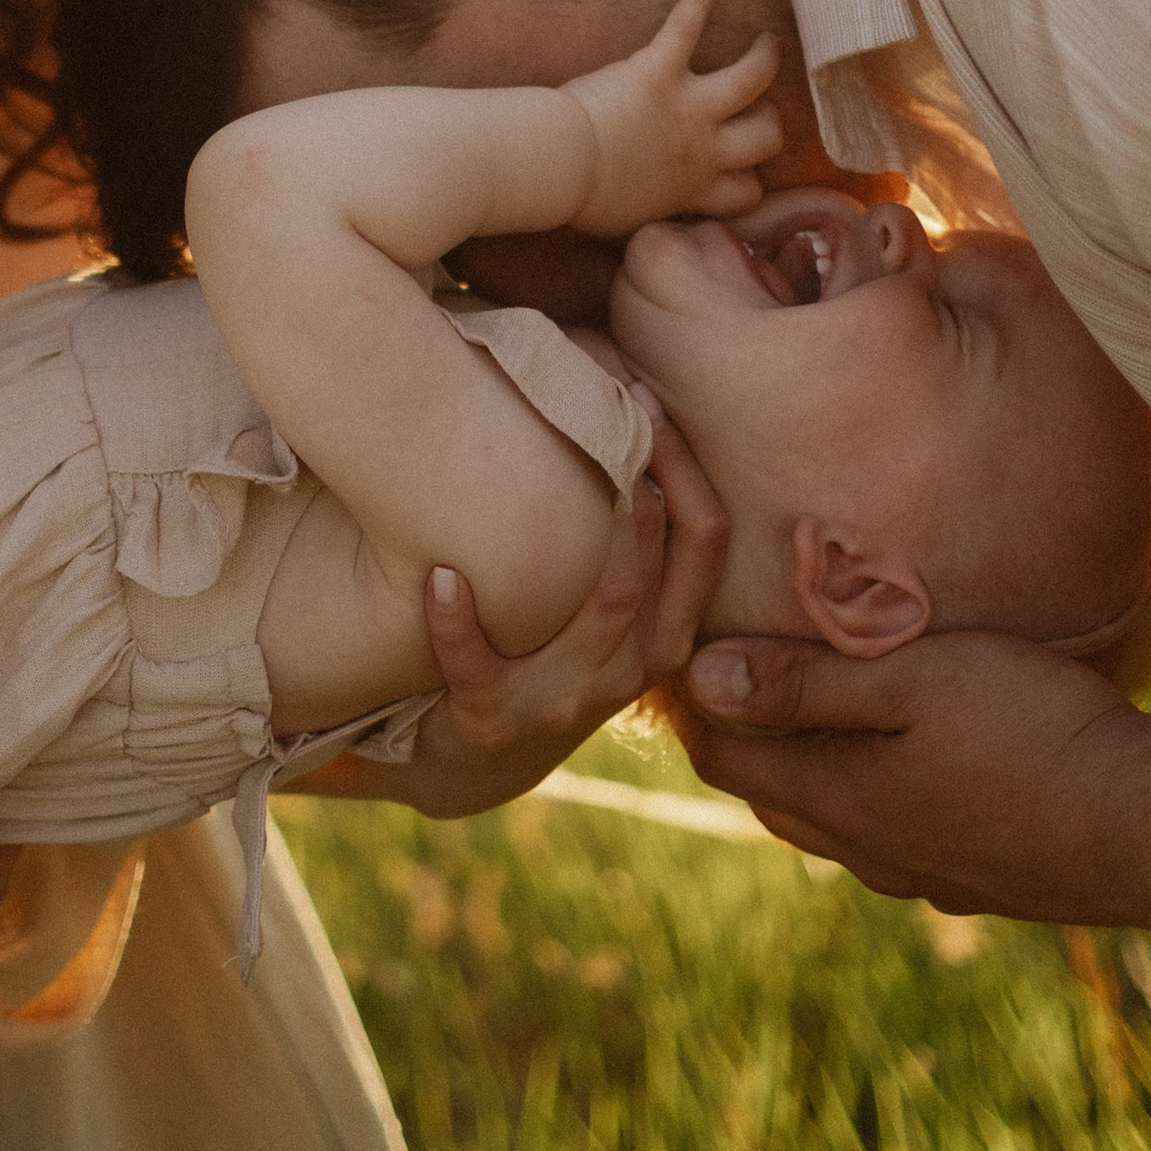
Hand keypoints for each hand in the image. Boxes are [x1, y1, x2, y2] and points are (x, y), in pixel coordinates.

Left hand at [354, 406, 730, 817]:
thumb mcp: (604, 607)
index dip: (688, 470)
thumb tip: (632, 397)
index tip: (654, 401)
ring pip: (602, 609)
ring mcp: (565, 700)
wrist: (480, 752)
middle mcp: (630, 670)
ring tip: (559, 471)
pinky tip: (443, 575)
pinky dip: (460, 622)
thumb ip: (631, 537)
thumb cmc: (547, 645)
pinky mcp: (494, 719)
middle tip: (616, 408)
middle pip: (657, 570)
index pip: (706, 543)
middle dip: (643, 484)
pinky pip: (481, 666)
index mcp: (665, 632)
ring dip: (588, 540)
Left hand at [562, 0, 780, 237]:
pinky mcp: (658, 70)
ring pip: (751, 79)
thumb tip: (654, 208)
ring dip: (764, 57)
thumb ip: (656, 209)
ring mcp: (687, 107)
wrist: (560, 167)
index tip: (744, 171)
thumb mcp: (631, 220)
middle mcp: (703, 149)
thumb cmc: (582, 198)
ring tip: (768, 43)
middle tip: (761, 108)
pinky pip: (685, 29)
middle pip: (765, 137)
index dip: (752, 182)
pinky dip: (697, 4)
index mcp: (694, 190)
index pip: (748, 193)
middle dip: (770, 123)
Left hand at [674, 631, 1139, 911]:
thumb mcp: (908, 681)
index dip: (699, 709)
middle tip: (742, 678)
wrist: (1150, 827)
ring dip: (817, 778)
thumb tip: (701, 682)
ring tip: (821, 721)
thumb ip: (804, 683)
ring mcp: (930, 879)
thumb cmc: (1027, 730)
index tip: (690, 655)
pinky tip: (914, 776)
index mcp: (838, 801)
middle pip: (775, 799)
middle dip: (749, 743)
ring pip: (839, 829)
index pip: (727, 760)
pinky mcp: (985, 885)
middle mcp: (871, 854)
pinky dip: (881, 805)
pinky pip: (902, 846)